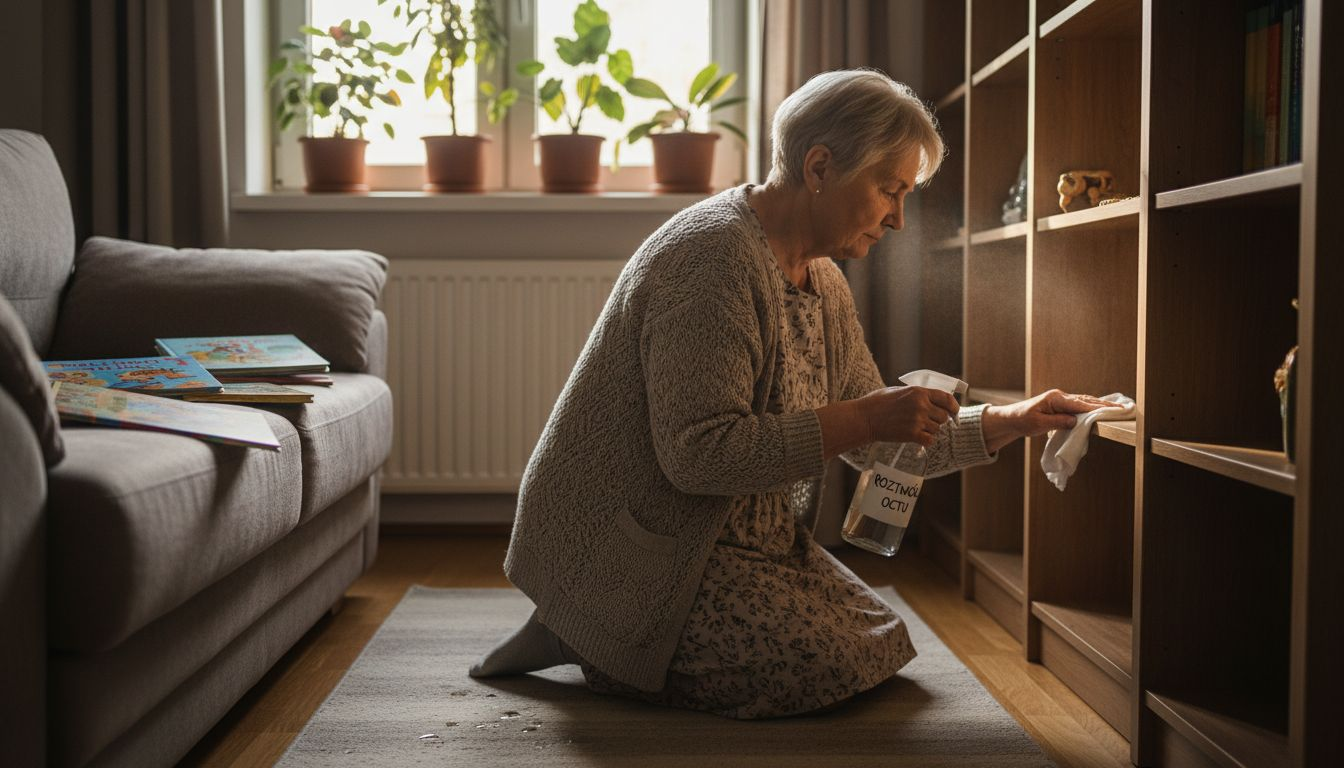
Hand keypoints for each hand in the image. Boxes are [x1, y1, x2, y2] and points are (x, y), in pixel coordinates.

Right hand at [856, 385, 959, 447]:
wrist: (864, 418)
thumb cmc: (877, 403)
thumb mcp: (899, 391)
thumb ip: (917, 395)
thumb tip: (932, 399)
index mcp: (919, 392)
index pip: (947, 399)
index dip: (953, 406)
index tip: (953, 412)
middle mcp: (921, 405)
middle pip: (944, 417)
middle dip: (938, 421)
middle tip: (928, 422)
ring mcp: (917, 420)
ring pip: (937, 429)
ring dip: (930, 430)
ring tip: (917, 429)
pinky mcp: (912, 434)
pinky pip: (930, 440)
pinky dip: (926, 440)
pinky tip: (918, 438)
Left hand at [981, 389, 1116, 452]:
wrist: (1012, 418)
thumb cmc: (1023, 421)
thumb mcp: (1038, 424)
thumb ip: (1057, 422)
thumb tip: (1075, 421)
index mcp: (1055, 398)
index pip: (1080, 404)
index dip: (1097, 408)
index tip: (1112, 411)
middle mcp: (1060, 396)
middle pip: (1086, 400)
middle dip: (1104, 405)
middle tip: (1123, 409)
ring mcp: (1062, 400)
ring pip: (1084, 401)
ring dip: (1100, 405)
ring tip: (1118, 409)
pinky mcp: (1061, 405)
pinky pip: (1080, 405)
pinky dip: (1091, 407)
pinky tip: (1101, 409)